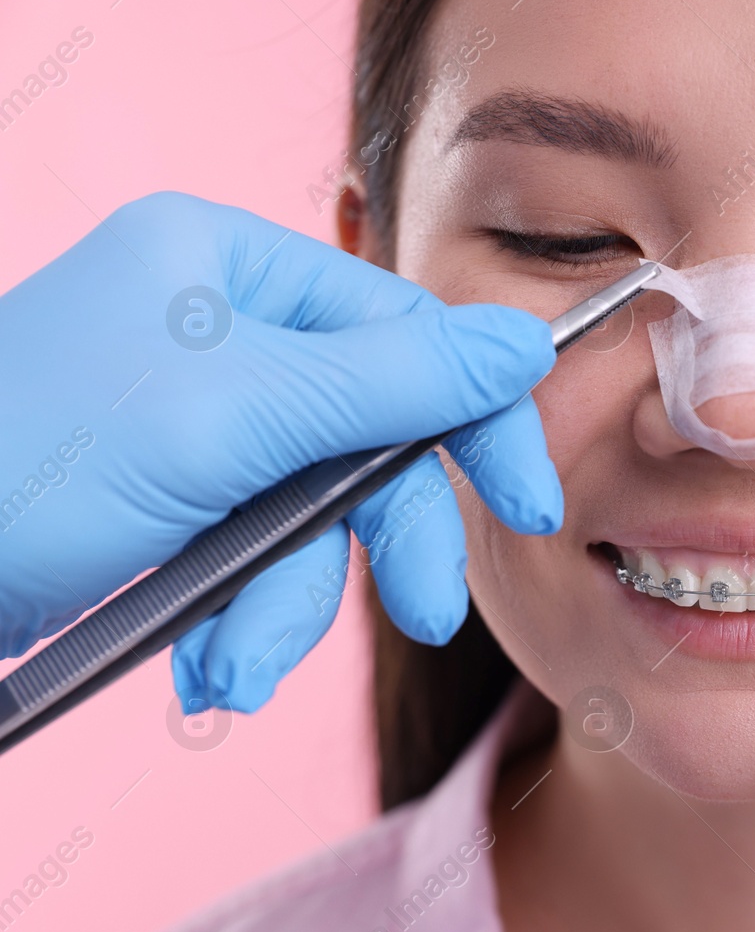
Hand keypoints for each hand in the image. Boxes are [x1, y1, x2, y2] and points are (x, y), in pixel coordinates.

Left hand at [0, 192, 560, 711]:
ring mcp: (194, 417)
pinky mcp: (173, 498)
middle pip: (369, 434)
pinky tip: (203, 661)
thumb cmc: (33, 471)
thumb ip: (396, 383)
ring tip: (235, 666)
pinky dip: (242, 617)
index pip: (404, 330)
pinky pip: (260, 553)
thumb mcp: (237, 418)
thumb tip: (527, 345)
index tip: (527, 503)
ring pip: (317, 513)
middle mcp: (216, 328)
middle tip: (417, 615)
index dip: (474, 420)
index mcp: (226, 265)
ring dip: (288, 606)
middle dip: (375, 541)